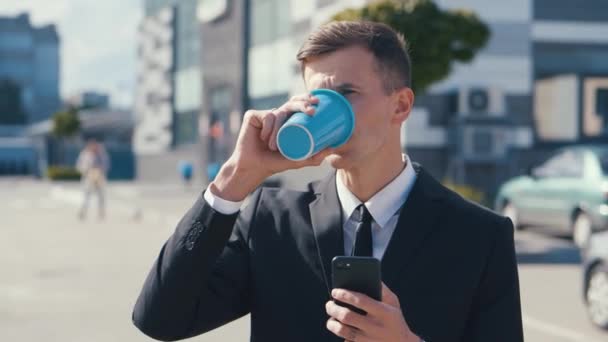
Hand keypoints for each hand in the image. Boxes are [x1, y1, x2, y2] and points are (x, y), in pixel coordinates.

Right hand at [210, 94, 334, 200]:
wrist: (253, 168)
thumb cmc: (274, 163)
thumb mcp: (297, 160)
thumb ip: (313, 157)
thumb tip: (332, 149)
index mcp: (287, 121)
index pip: (298, 105)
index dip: (307, 100)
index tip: (317, 102)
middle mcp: (277, 115)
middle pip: (291, 102)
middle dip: (303, 103)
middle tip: (311, 111)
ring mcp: (264, 114)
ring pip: (278, 114)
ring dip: (277, 131)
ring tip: (272, 147)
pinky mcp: (253, 115)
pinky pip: (266, 117)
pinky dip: (268, 128)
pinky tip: (263, 139)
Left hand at [326, 282, 419, 341]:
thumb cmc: (395, 320)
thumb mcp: (394, 303)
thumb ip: (382, 289)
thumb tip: (368, 276)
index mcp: (384, 312)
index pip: (360, 300)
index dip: (345, 294)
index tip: (334, 291)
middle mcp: (376, 327)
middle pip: (347, 316)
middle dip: (333, 308)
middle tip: (329, 304)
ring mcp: (369, 340)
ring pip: (342, 331)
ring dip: (332, 324)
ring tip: (331, 318)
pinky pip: (346, 341)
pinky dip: (341, 336)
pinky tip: (340, 329)